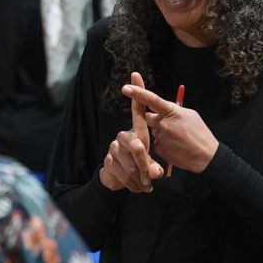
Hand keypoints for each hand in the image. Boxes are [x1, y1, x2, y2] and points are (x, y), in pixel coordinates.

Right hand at [99, 72, 163, 192]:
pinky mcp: (108, 161)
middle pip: (135, 141)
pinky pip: (119, 170)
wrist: (127, 185)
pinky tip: (138, 188)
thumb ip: (154, 167)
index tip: (135, 75)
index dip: (138, 93)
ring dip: (138, 175)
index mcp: (139, 132)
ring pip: (126, 159)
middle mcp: (125, 136)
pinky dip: (131, 183)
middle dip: (143, 159)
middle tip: (150, 173)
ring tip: (147, 185)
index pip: (138, 110)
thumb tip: (153, 172)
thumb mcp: (154, 167)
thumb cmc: (143, 169)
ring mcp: (114, 148)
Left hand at [121, 83, 218, 173]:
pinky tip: (175, 147)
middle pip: (149, 117)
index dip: (138, 93)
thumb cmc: (201, 133)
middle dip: (155, 119)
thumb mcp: (190, 115)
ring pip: (153, 130)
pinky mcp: (158, 149)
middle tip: (171, 126)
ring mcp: (160, 137)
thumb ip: (174, 110)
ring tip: (177, 138)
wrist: (206, 157)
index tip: (125, 88)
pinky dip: (163, 143)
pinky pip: (156, 142)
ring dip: (161, 132)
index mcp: (172, 111)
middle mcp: (163, 123)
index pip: (151, 99)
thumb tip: (163, 108)